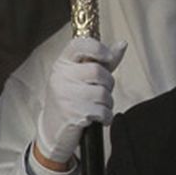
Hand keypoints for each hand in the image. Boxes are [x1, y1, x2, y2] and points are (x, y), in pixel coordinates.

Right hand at [34, 38, 124, 168]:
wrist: (53, 130)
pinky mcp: (73, 114)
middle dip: (108, 83)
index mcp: (62, 64)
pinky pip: (102, 111)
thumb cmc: (71, 100)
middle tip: (101, 91)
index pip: (80, 44)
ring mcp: (65, 96)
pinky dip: (106, 117)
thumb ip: (102, 62)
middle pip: (97, 71)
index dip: (98, 48)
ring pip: (102, 93)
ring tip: (97, 106)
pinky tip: (97, 118)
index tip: (108, 57)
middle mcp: (61, 77)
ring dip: (107, 103)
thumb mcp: (81, 77)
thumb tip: (122, 44)